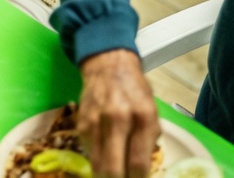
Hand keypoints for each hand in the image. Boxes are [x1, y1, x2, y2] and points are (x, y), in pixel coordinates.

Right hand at [77, 49, 160, 177]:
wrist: (108, 67)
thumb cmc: (135, 91)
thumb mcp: (152, 112)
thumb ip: (148, 140)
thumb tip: (142, 170)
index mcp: (143, 117)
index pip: (138, 163)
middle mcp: (118, 120)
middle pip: (113, 168)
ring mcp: (96, 123)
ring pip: (97, 164)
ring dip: (106, 175)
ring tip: (114, 175)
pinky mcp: (82, 125)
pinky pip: (90, 153)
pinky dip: (98, 161)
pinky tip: (106, 159)